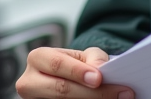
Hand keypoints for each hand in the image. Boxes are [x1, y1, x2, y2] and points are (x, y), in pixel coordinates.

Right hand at [16, 46, 134, 98]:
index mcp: (38, 58)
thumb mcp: (83, 56)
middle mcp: (30, 81)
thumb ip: (93, 58)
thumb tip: (100, 68)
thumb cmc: (75, 65)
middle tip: (120, 94)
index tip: (99, 78)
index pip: (57, 65)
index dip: (78, 72)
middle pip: (61, 90)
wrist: (66, 79)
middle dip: (92, 93)